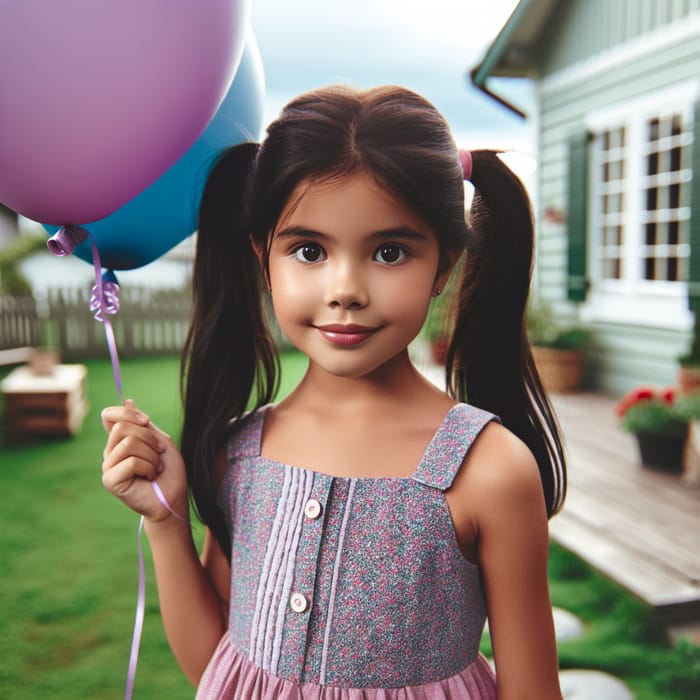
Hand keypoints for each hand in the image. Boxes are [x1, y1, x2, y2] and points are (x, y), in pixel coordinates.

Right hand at [101, 399, 187, 522]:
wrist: (174, 496)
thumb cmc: (169, 470)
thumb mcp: (159, 440)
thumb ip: (143, 424)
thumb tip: (128, 401)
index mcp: (120, 441)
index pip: (109, 415)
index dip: (127, 413)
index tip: (147, 422)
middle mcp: (110, 452)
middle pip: (122, 427)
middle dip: (149, 438)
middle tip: (159, 453)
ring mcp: (108, 466)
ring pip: (128, 443)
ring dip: (151, 455)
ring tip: (155, 468)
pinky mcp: (110, 480)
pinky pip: (130, 461)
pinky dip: (148, 467)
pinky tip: (150, 477)